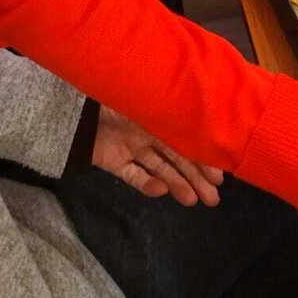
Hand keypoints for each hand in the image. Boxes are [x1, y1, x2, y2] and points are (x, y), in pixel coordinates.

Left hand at [91, 106, 223, 206]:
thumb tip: (209, 121)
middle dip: (196, 178)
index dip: (203, 159)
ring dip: (177, 184)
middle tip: (213, 200)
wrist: (76, 104)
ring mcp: (131, 146)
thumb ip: (175, 115)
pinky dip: (146, 184)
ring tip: (193, 200)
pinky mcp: (113, 160)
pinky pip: (132, 174)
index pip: (187, 141)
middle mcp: (148, 131)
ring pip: (159, 169)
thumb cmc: (117, 96)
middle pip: (177, 158)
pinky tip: (161, 190)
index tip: (220, 176)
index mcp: (160, 115)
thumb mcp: (151, 102)